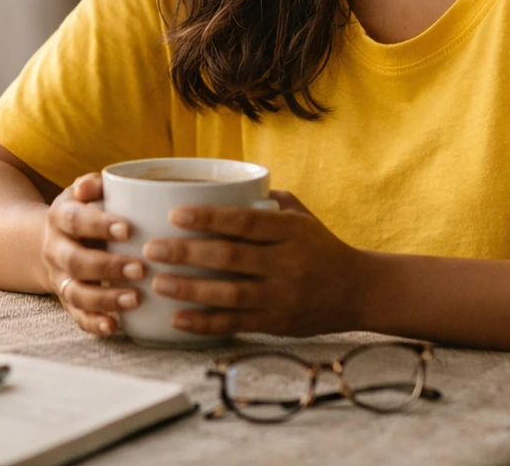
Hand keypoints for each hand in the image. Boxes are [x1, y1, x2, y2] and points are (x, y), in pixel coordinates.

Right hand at [41, 173, 145, 336]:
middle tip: (140, 269)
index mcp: (60, 216)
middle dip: (108, 267)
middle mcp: (55, 249)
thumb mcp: (86, 193)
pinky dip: (94, 324)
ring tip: (135, 299)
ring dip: (105, 299)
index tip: (128, 229)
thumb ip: (93, 185)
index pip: (75, 220)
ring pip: (76, 293)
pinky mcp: (68, 301)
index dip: (99, 225)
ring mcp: (60, 278)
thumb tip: (91, 186)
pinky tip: (115, 326)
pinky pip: (77, 316)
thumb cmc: (86, 211)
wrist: (54, 239)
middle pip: (76, 261)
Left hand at [143, 190, 362, 337]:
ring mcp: (282, 297)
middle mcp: (287, 264)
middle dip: (186, 254)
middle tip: (151, 250)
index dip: (208, 218)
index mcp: (292, 232)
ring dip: (189, 290)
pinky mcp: (277, 324)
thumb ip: (266, 200)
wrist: (358, 291)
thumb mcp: (302, 215)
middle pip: (230, 258)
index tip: (175, 215)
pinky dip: (204, 323)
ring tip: (159, 282)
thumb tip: (220, 184)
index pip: (245, 222)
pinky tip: (176, 319)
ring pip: (229, 294)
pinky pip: (236, 324)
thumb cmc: (321, 246)